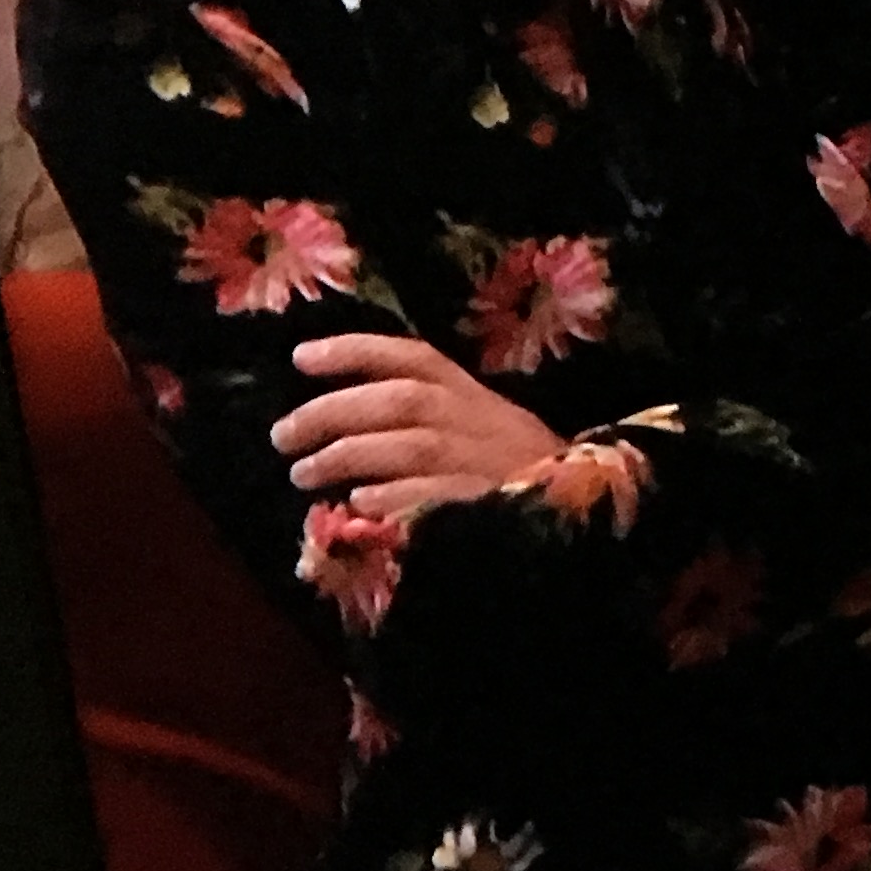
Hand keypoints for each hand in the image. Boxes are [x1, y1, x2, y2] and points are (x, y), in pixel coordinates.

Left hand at [273, 334, 572, 522]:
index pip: (415, 359)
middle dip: (334, 413)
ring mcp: (488, 463)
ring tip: (303, 474)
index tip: (301, 358)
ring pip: (411, 444)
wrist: (587, 518)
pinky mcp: (492, 506)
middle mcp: (480, 421)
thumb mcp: (483, 433)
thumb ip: (427, 421)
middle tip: (283, 437)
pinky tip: (360, 506)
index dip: (357, 352)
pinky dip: (395, 498)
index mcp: (475, 397)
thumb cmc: (519, 476)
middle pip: (401, 401)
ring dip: (348, 456)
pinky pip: (436, 496)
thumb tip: (342, 424)